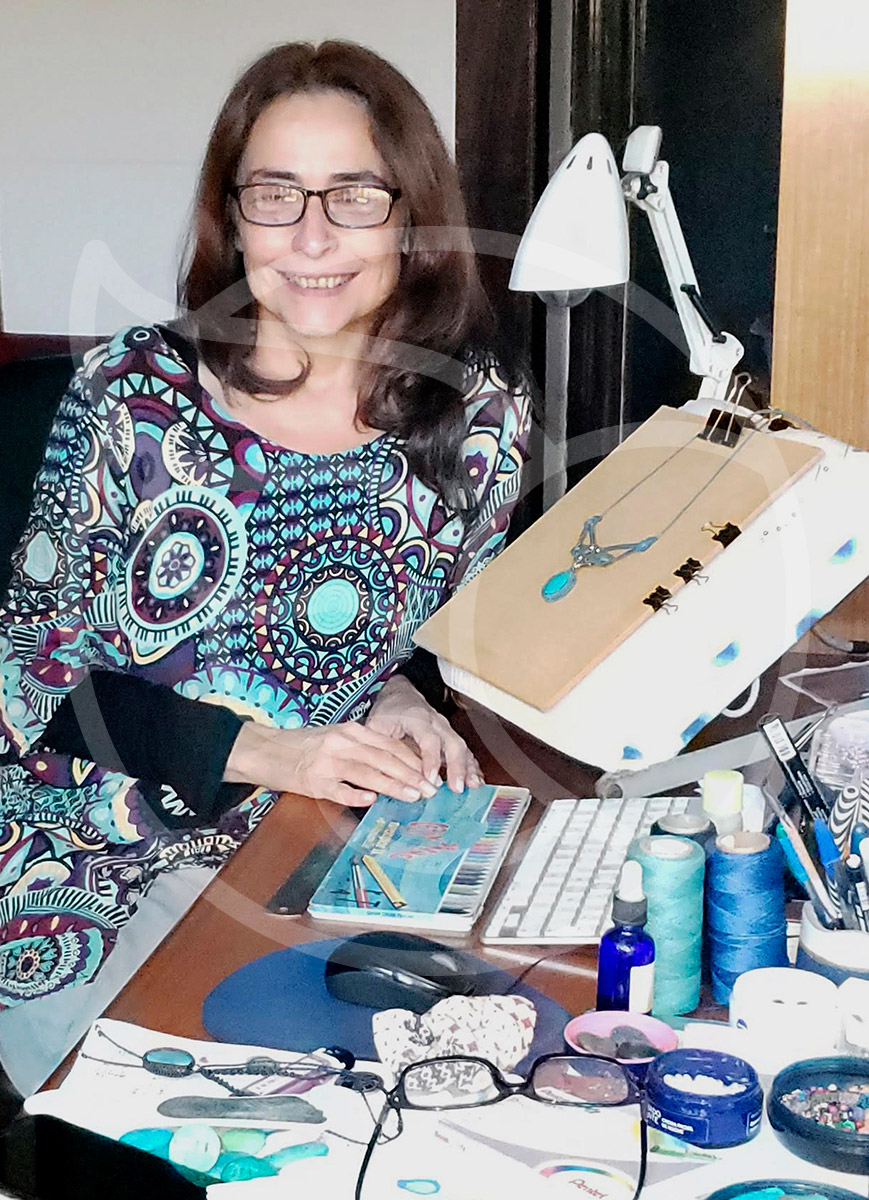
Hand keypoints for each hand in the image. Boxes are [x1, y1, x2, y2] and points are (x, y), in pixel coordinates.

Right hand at [223, 720, 436, 807]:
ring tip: (414, 796)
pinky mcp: (314, 782)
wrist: (266, 750)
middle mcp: (342, 744)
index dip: (413, 761)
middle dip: (411, 776)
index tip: (430, 774)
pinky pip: (340, 790)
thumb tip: (396, 765)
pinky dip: (357, 795)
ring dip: (394, 786)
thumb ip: (364, 748)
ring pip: (368, 773)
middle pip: (384, 759)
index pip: (390, 745)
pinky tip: (372, 800)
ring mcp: (328, 763)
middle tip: (430, 790)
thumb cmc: (305, 745)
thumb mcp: (337, 738)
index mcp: (351, 731)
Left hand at [365, 675, 482, 793]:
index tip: (431, 779)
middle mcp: (436, 723)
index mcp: (417, 718)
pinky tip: (476, 782)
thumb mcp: (375, 726)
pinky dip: (472, 766)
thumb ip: (377, 747)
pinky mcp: (450, 738)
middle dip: (457, 767)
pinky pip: (465, 751)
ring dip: (468, 768)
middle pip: (453, 743)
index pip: (429, 739)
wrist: (400, 696)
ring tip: (473, 787)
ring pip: (462, 747)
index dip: (431, 760)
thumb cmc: (388, 712)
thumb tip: (377, 773)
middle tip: (457, 788)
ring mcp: (446, 730)